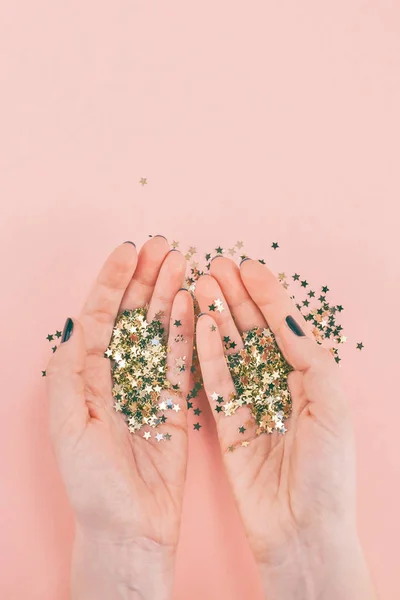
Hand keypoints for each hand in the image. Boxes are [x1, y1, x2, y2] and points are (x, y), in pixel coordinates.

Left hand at [46, 238, 192, 599]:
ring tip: (181, 260)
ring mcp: (146, 383)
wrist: (129, 526)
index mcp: (85, 376)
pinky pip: (179, 357)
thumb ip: (71, 377)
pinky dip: (184, 328)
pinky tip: (189, 300)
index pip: (98, 316)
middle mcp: (115, 374)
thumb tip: (75, 329)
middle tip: (163, 245)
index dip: (111, 282)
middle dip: (143, 277)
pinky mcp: (173, 399)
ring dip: (167, 293)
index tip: (128, 251)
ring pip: (157, 328)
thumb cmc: (93, 483)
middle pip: (129, 313)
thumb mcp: (71, 428)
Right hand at [195, 257, 375, 599]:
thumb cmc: (328, 470)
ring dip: (217, 318)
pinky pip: (215, 382)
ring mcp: (251, 403)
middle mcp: (279, 386)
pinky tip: (200, 325)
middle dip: (237, 298)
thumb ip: (309, 358)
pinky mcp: (226, 424)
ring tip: (201, 285)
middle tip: (216, 267)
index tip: (248, 266)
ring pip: (231, 351)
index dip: (268, 295)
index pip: (284, 326)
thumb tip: (287, 315)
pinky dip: (207, 353)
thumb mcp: (331, 405)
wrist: (303, 531)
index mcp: (311, 378)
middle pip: (254, 332)